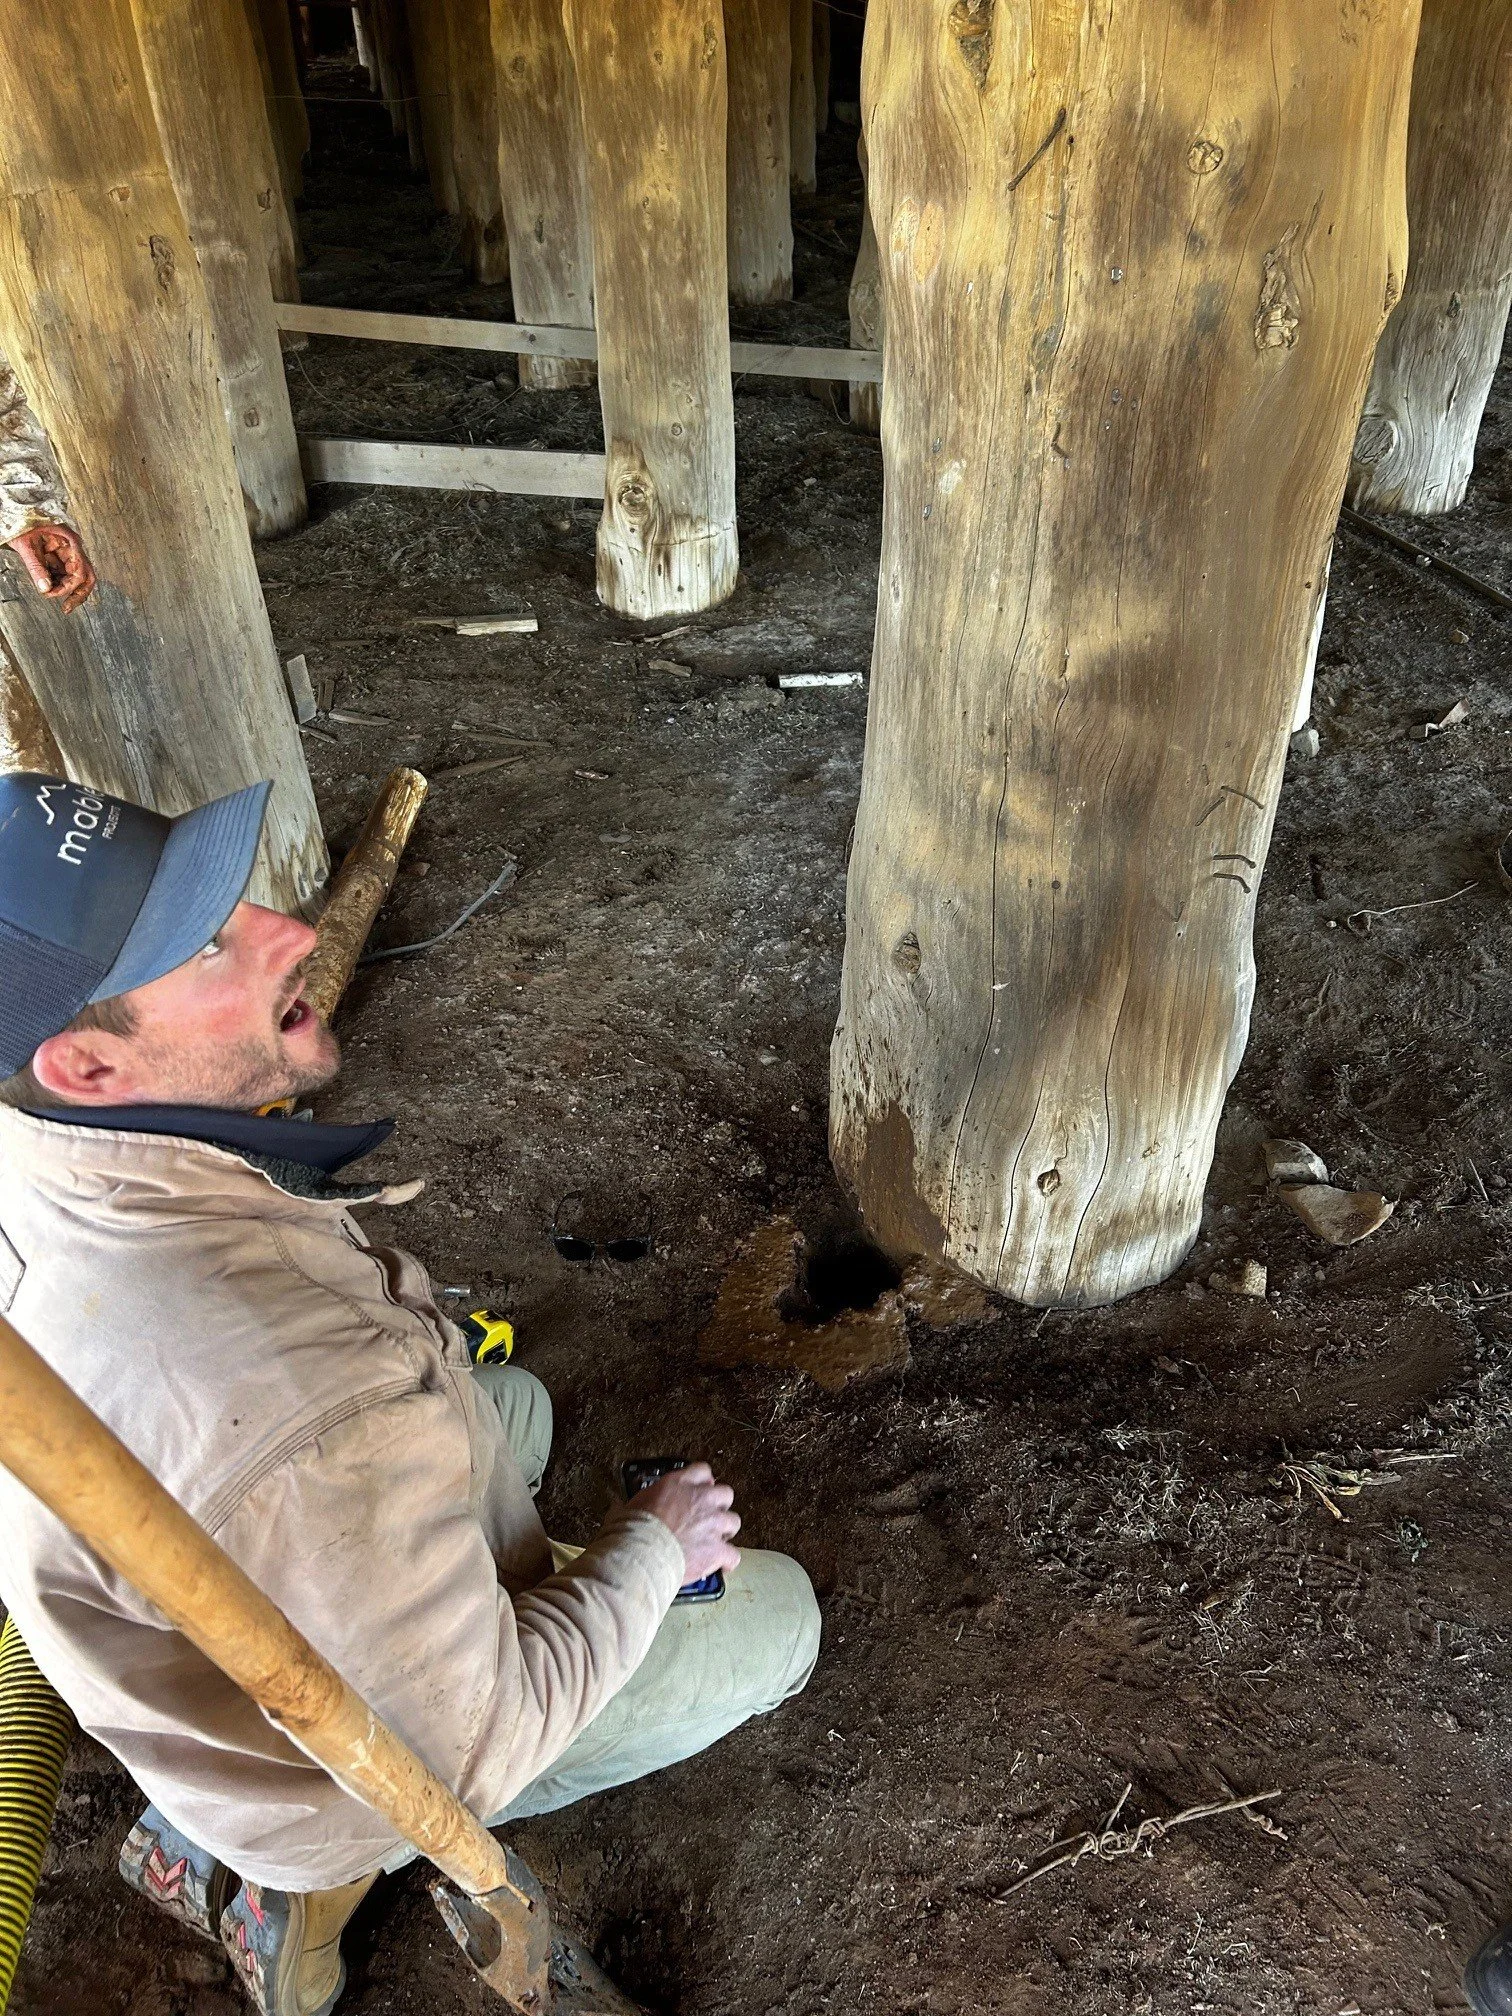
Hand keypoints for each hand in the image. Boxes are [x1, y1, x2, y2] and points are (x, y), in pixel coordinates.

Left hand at [8, 523, 95, 612]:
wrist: (16, 510)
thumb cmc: (22, 520)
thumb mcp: (26, 545)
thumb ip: (36, 567)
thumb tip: (45, 588)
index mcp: (70, 542)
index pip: (79, 571)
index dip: (68, 587)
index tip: (52, 593)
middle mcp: (72, 548)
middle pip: (86, 576)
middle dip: (78, 593)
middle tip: (67, 607)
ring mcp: (67, 552)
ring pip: (75, 576)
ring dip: (64, 587)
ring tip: (49, 593)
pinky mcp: (59, 555)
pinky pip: (63, 572)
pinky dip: (56, 581)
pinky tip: (46, 584)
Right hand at [635, 1462, 741, 1583]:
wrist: (640, 1554)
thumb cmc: (631, 1530)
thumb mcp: (631, 1505)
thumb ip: (642, 1503)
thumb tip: (623, 1507)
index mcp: (679, 1484)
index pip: (702, 1471)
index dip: (703, 1482)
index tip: (700, 1490)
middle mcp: (700, 1499)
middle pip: (725, 1494)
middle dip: (719, 1505)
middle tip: (708, 1517)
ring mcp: (712, 1524)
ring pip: (733, 1521)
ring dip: (725, 1531)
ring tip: (714, 1541)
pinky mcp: (716, 1549)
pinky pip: (733, 1554)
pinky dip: (728, 1560)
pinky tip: (721, 1565)